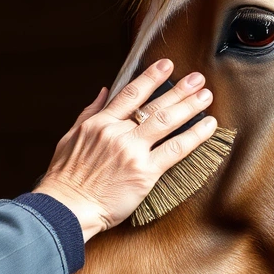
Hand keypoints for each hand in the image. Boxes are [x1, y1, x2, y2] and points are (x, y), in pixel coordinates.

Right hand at [31, 59, 217, 241]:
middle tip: (197, 78)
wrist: (67, 208)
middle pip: (155, 105)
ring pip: (168, 122)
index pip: (131, 94)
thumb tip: (104, 92)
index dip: (151, 77)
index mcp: (100, 124)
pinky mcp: (145, 172)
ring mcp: (133, 152)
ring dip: (190, 106)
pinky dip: (195, 135)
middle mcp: (118, 133)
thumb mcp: (70, 138)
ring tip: (206, 95)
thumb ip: (89, 113)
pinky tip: (208, 125)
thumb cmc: (65, 179)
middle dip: (179, 89)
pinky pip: (176, 149)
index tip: (166, 65)